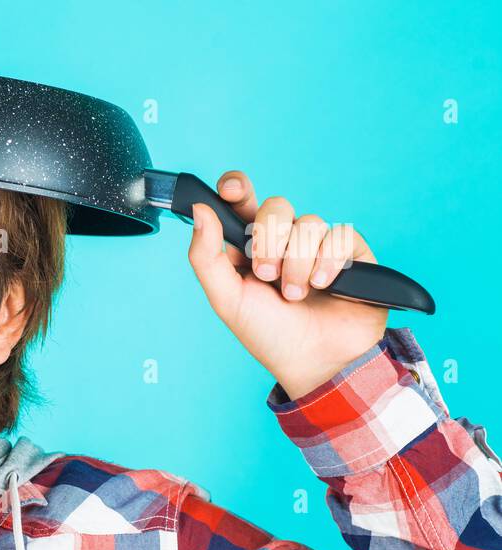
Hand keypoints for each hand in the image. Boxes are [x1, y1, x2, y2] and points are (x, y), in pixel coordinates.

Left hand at [186, 170, 388, 400]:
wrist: (316, 361)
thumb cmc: (268, 335)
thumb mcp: (226, 299)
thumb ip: (206, 256)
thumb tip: (199, 209)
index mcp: (250, 246)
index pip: (243, 201)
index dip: (238, 187)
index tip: (233, 191)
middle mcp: (283, 241)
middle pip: (276, 206)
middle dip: (269, 242)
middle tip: (267, 276)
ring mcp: (317, 244)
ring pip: (308, 223)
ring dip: (297, 263)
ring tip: (296, 294)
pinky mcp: (350, 252)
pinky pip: (339, 234)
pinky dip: (327, 263)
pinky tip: (325, 286)